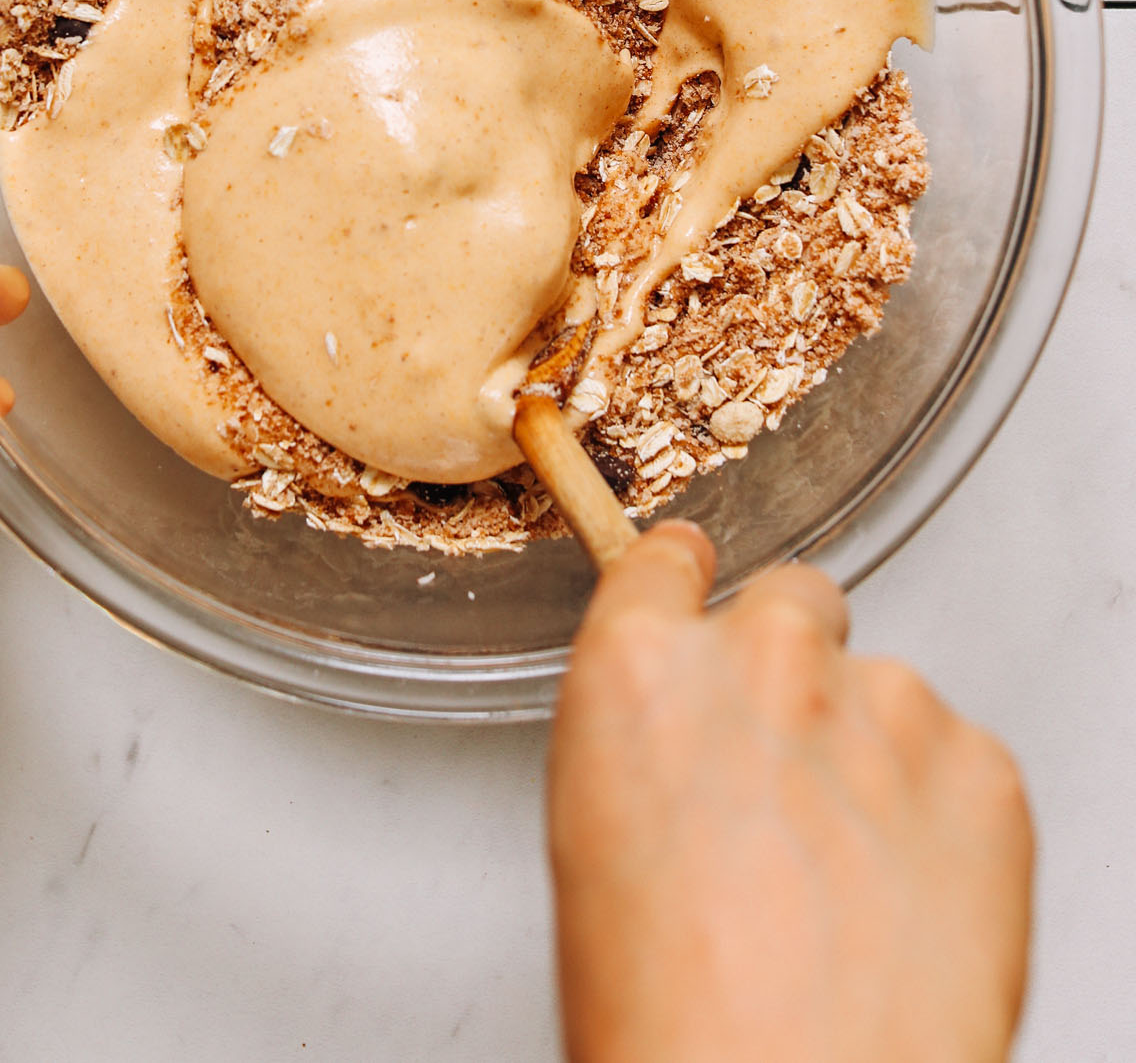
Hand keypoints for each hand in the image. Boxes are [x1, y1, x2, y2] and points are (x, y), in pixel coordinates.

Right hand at [549, 524, 1031, 1062]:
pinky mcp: (983, 764)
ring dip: (872, 756)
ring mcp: (885, 701)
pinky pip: (961, 760)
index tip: (699, 595)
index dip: (686, 586)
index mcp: (641, 670)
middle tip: (788, 788)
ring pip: (884, 692)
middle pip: (793, 603)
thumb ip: (651, 742)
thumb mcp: (597, 845)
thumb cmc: (677, 1018)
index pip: (667, 562)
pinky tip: (906, 904)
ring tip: (849, 885)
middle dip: (794, 673)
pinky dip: (942, 818)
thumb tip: (693, 741)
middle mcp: (764, 658)